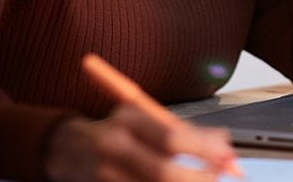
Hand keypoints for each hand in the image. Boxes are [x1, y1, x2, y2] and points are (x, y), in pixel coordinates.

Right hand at [44, 104, 235, 181]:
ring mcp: (105, 176)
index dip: (204, 150)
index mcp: (126, 120)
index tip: (227, 156)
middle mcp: (113, 148)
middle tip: (220, 176)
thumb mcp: (144, 117)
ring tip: (202, 181)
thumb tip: (223, 142)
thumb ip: (183, 129)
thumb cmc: (115, 130)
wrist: (65, 149)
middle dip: (199, 178)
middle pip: (163, 172)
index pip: (171, 138)